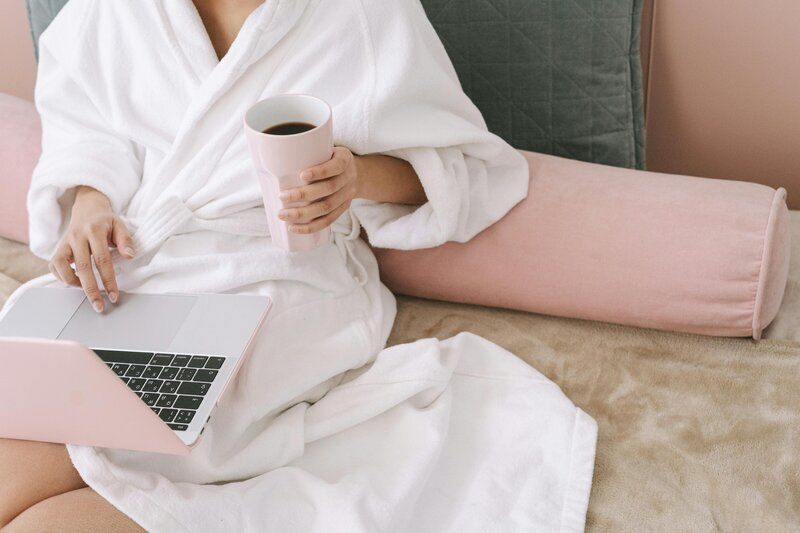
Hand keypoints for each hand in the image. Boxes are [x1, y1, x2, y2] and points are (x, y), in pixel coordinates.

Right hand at [48, 186, 134, 312]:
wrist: (87, 208)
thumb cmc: (105, 221)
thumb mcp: (120, 225)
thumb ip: (125, 240)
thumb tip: (130, 256)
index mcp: (94, 231)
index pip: (102, 260)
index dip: (108, 280)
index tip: (114, 296)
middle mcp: (77, 237)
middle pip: (82, 268)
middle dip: (91, 290)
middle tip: (99, 306)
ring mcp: (64, 243)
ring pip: (63, 268)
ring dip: (75, 284)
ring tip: (88, 290)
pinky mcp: (57, 248)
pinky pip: (55, 267)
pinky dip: (64, 277)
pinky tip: (77, 281)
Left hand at [278, 146, 359, 233]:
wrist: (359, 174)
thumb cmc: (331, 160)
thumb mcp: (327, 150)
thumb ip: (309, 153)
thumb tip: (272, 159)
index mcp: (344, 160)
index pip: (336, 166)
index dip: (320, 172)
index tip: (302, 175)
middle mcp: (348, 178)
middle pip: (329, 189)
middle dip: (303, 195)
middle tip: (282, 196)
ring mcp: (347, 196)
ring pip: (326, 208)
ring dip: (303, 214)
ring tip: (283, 215)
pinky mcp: (343, 209)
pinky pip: (328, 221)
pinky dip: (310, 227)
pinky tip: (294, 228)